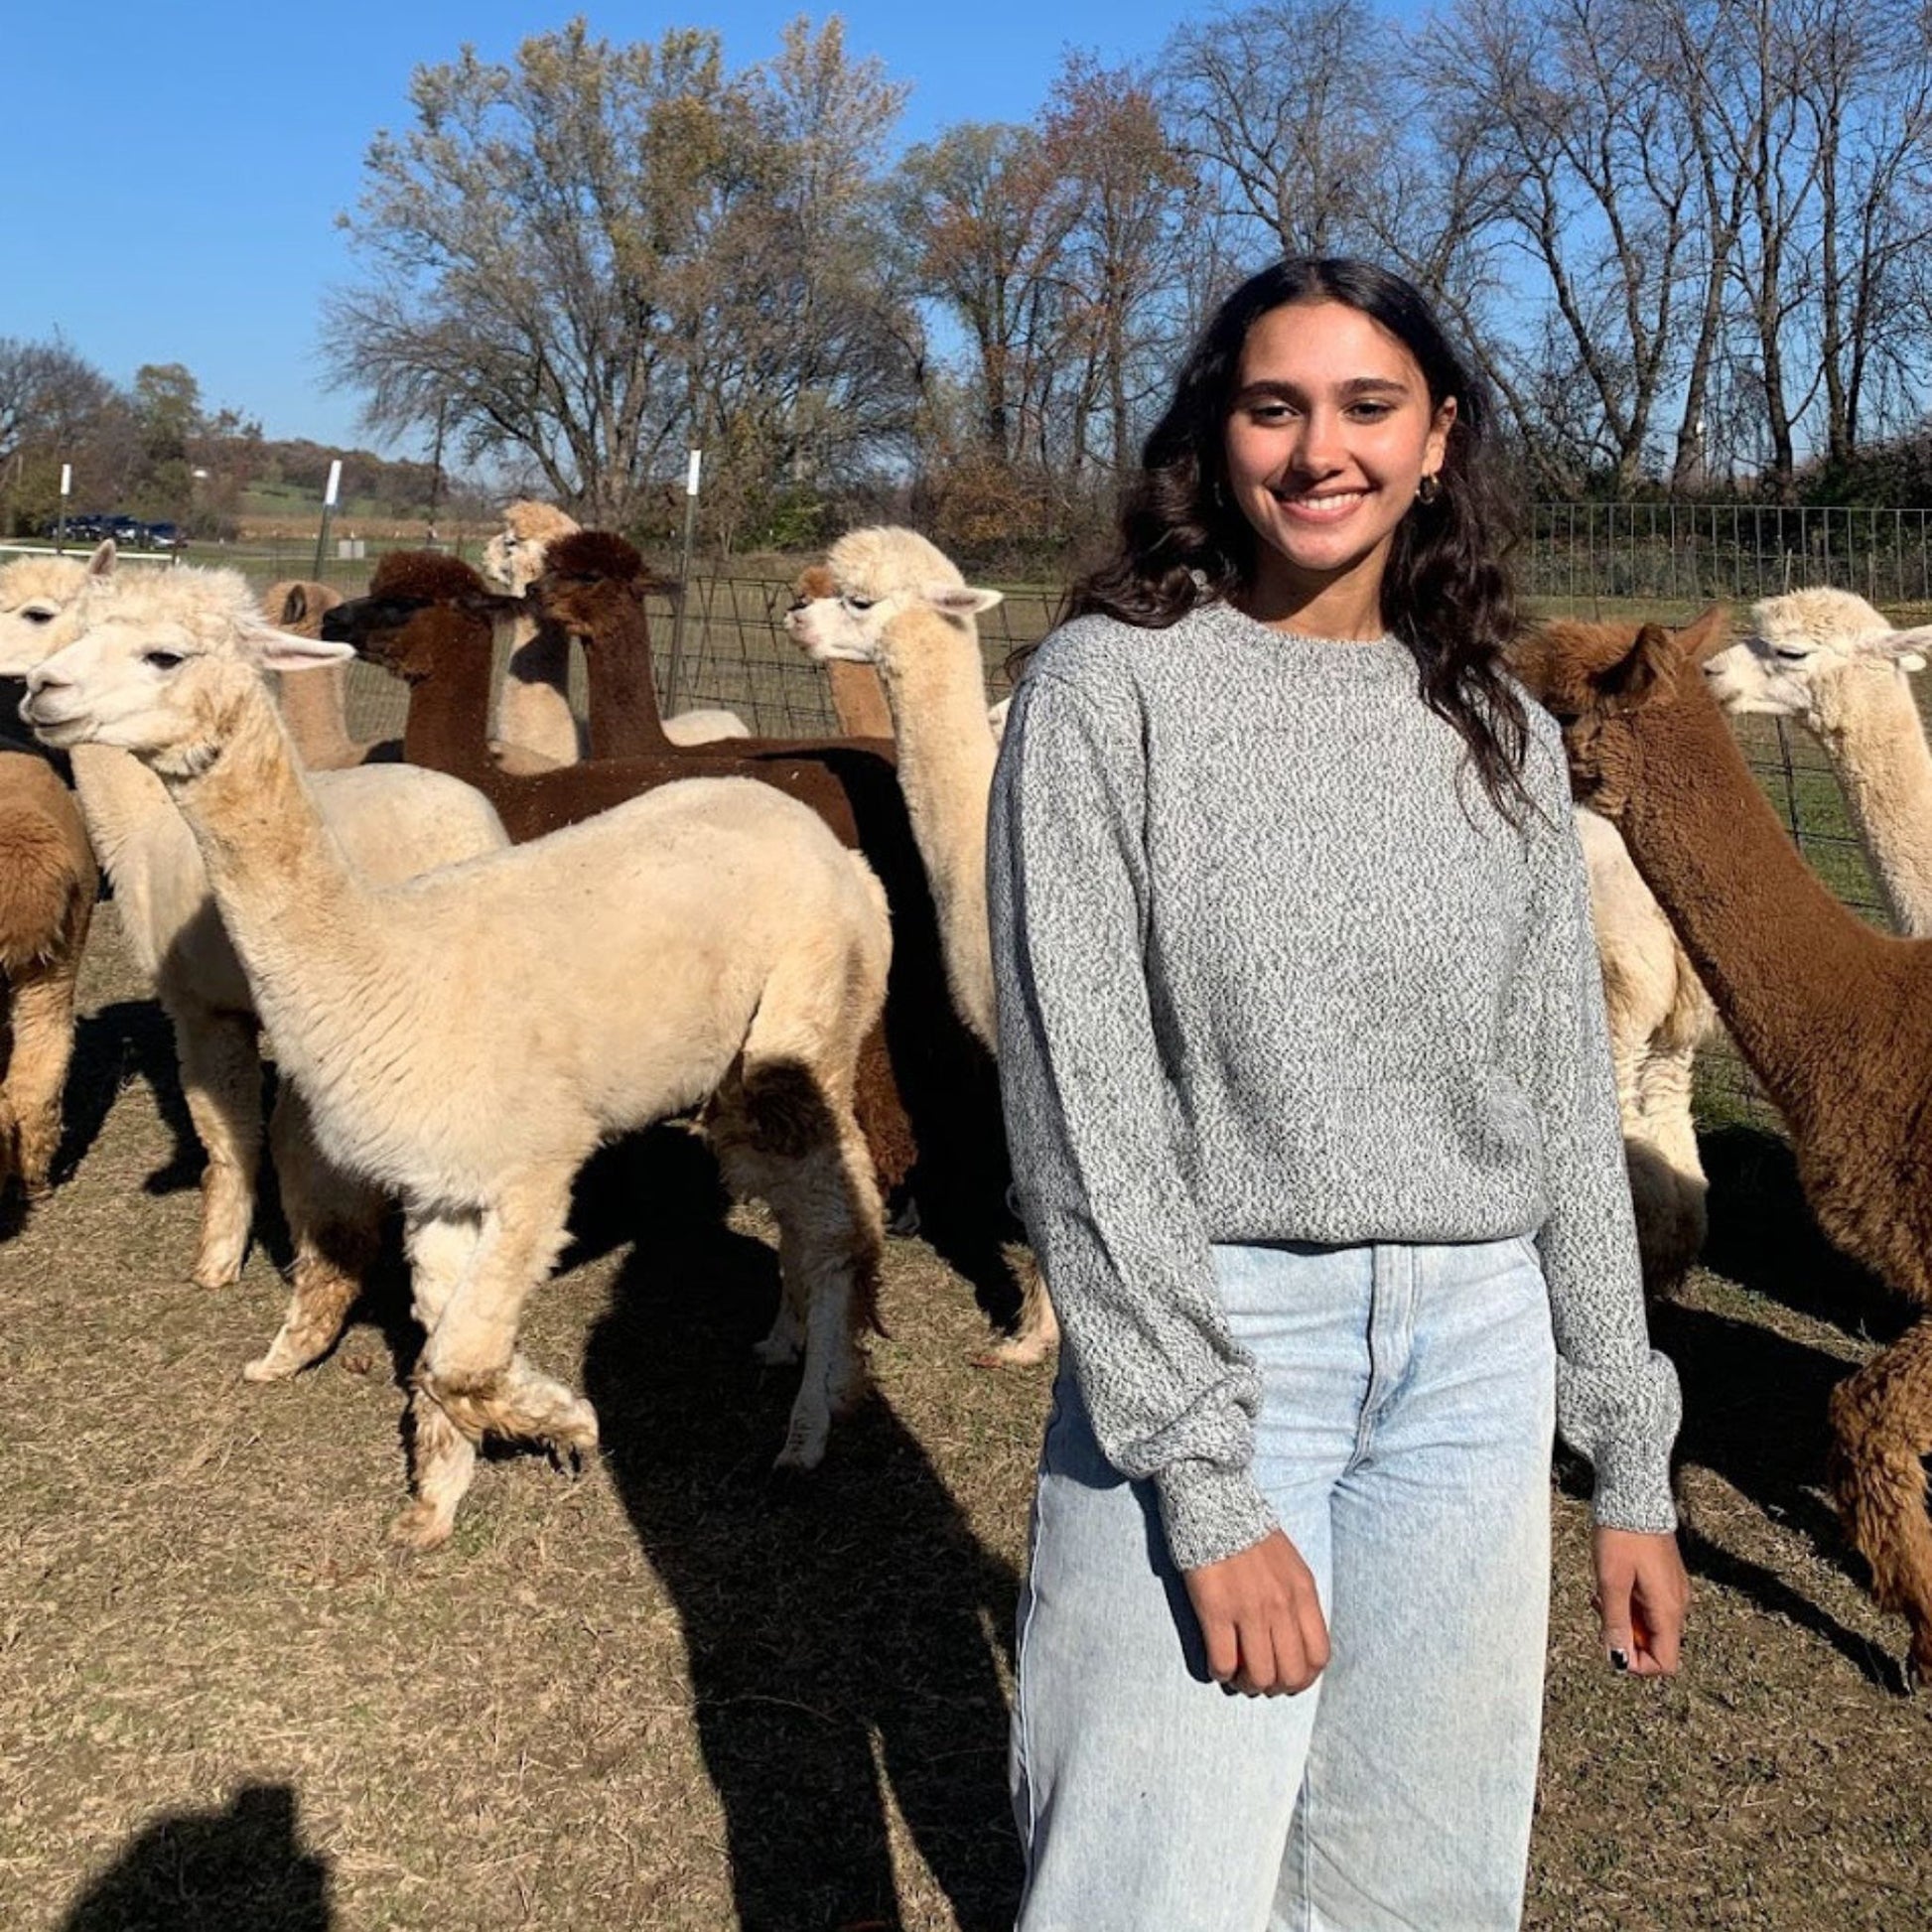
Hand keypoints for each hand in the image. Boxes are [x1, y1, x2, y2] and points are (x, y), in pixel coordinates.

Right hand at [1184, 1529, 1329, 1695]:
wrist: (1213, 1502)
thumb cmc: (1250, 1535)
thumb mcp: (1290, 1566)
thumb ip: (1297, 1602)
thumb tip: (1293, 1643)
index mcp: (1303, 1592)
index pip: (1318, 1656)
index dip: (1304, 1678)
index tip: (1287, 1678)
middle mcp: (1281, 1605)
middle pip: (1291, 1674)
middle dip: (1276, 1686)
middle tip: (1259, 1680)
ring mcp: (1249, 1608)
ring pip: (1259, 1675)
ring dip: (1247, 1684)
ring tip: (1236, 1675)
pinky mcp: (1215, 1609)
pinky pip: (1223, 1661)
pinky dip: (1220, 1672)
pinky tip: (1216, 1664)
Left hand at [1592, 1525, 1687, 1677]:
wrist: (1634, 1496)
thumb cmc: (1622, 1535)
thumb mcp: (1611, 1581)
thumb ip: (1615, 1622)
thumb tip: (1617, 1658)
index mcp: (1669, 1609)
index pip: (1665, 1663)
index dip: (1637, 1664)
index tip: (1610, 1643)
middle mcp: (1677, 1605)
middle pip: (1655, 1645)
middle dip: (1625, 1637)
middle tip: (1601, 1609)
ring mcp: (1673, 1591)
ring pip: (1649, 1625)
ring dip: (1624, 1619)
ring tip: (1602, 1594)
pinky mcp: (1665, 1579)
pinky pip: (1649, 1606)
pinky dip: (1629, 1604)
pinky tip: (1612, 1584)